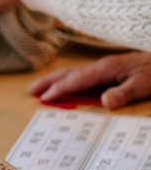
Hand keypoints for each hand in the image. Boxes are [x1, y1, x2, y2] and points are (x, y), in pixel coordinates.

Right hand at [28, 52, 150, 109]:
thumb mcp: (144, 85)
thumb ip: (124, 93)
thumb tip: (104, 102)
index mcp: (106, 69)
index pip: (77, 79)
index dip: (60, 89)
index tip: (45, 98)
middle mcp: (100, 66)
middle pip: (68, 73)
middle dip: (47, 81)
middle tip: (29, 91)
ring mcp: (102, 67)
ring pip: (72, 73)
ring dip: (53, 80)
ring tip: (37, 88)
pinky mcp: (105, 71)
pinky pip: (80, 76)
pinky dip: (65, 81)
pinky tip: (62, 86)